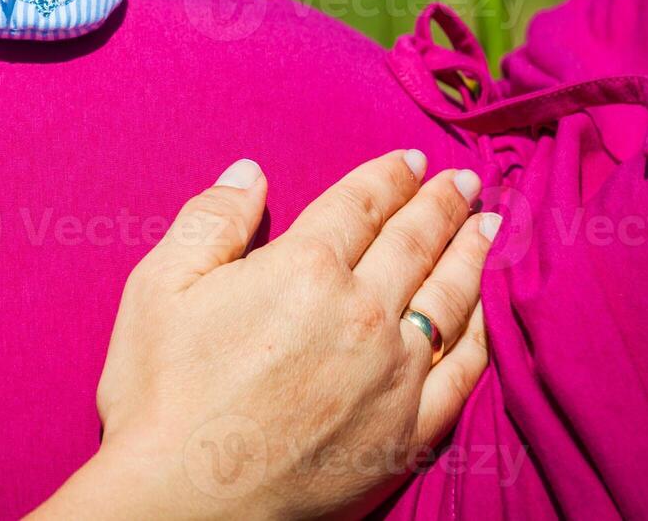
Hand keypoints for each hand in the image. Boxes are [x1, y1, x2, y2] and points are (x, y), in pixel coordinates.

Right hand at [34, 151, 499, 519]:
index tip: (408, 160)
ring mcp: (394, 374)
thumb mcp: (159, 286)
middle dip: (440, 205)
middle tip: (464, 182)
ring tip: (488, 226)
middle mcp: (362, 311)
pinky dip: (480, 332)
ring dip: (471, 254)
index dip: (386, 177)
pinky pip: (464, 370)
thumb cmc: (160, 392)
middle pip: (412, 243)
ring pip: (448, 298)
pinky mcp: (408, 431)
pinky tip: (484, 312)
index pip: (358, 206)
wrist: (184, 500)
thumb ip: (211, 219)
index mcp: (303, 266)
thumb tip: (252, 172)